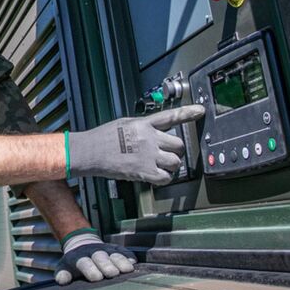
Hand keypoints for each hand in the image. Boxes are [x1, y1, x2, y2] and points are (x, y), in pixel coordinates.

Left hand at [54, 229, 135, 284]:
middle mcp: (93, 252)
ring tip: (128, 269)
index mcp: (79, 258)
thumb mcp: (64, 268)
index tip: (96, 278)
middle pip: (101, 257)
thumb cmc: (73, 263)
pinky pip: (124, 251)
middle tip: (112, 273)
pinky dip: (129, 255)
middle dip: (107, 265)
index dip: (90, 269)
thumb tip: (61, 281)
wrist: (81, 243)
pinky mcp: (116, 249)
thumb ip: (63, 275)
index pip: (85, 263)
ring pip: (114, 254)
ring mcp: (106, 249)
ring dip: (121, 261)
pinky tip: (134, 261)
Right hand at [68, 105, 204, 184]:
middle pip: (178, 144)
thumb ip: (142, 127)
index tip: (201, 111)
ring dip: (171, 165)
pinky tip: (156, 175)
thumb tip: (155, 131)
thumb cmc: (102, 138)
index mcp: (143, 124)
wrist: (89, 152)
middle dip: (176, 150)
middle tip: (167, 153)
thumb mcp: (124, 124)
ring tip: (161, 165)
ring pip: (175, 161)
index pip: (170, 116)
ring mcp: (148, 155)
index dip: (188, 113)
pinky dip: (164, 178)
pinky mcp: (143, 171)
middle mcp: (149, 138)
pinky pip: (165, 177)